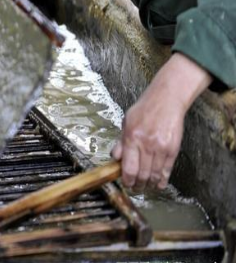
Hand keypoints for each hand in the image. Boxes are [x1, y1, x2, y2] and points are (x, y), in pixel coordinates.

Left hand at [112, 53, 211, 191]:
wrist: (166, 100)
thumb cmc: (145, 110)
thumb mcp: (126, 123)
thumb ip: (121, 142)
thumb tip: (115, 159)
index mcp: (132, 138)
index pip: (128, 168)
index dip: (127, 180)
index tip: (126, 183)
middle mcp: (146, 145)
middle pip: (142, 174)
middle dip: (138, 185)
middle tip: (135, 188)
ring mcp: (161, 148)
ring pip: (155, 174)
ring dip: (150, 184)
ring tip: (146, 187)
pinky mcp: (173, 149)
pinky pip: (167, 169)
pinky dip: (163, 180)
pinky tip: (159, 184)